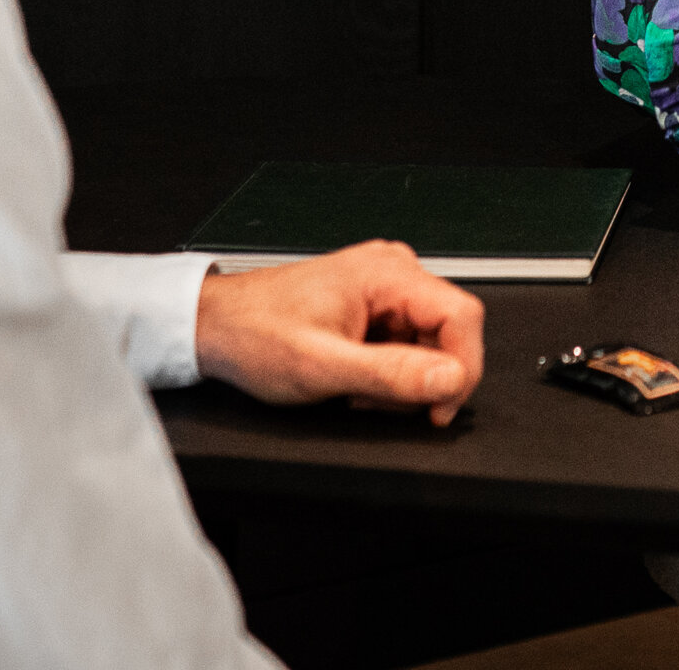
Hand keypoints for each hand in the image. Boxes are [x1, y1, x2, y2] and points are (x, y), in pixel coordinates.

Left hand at [195, 241, 485, 426]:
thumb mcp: (322, 367)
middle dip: (423, 377)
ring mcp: (383, 284)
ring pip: (428, 340)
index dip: (462, 368)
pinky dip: (388, 369)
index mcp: (387, 273)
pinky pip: (406, 340)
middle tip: (379, 401)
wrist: (214, 324)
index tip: (439, 408)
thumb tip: (449, 378)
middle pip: (448, 330)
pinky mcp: (374, 301)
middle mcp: (392, 269)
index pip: (463, 315)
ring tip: (357, 388)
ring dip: (403, 376)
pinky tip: (355, 378)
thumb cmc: (254, 334)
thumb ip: (391, 374)